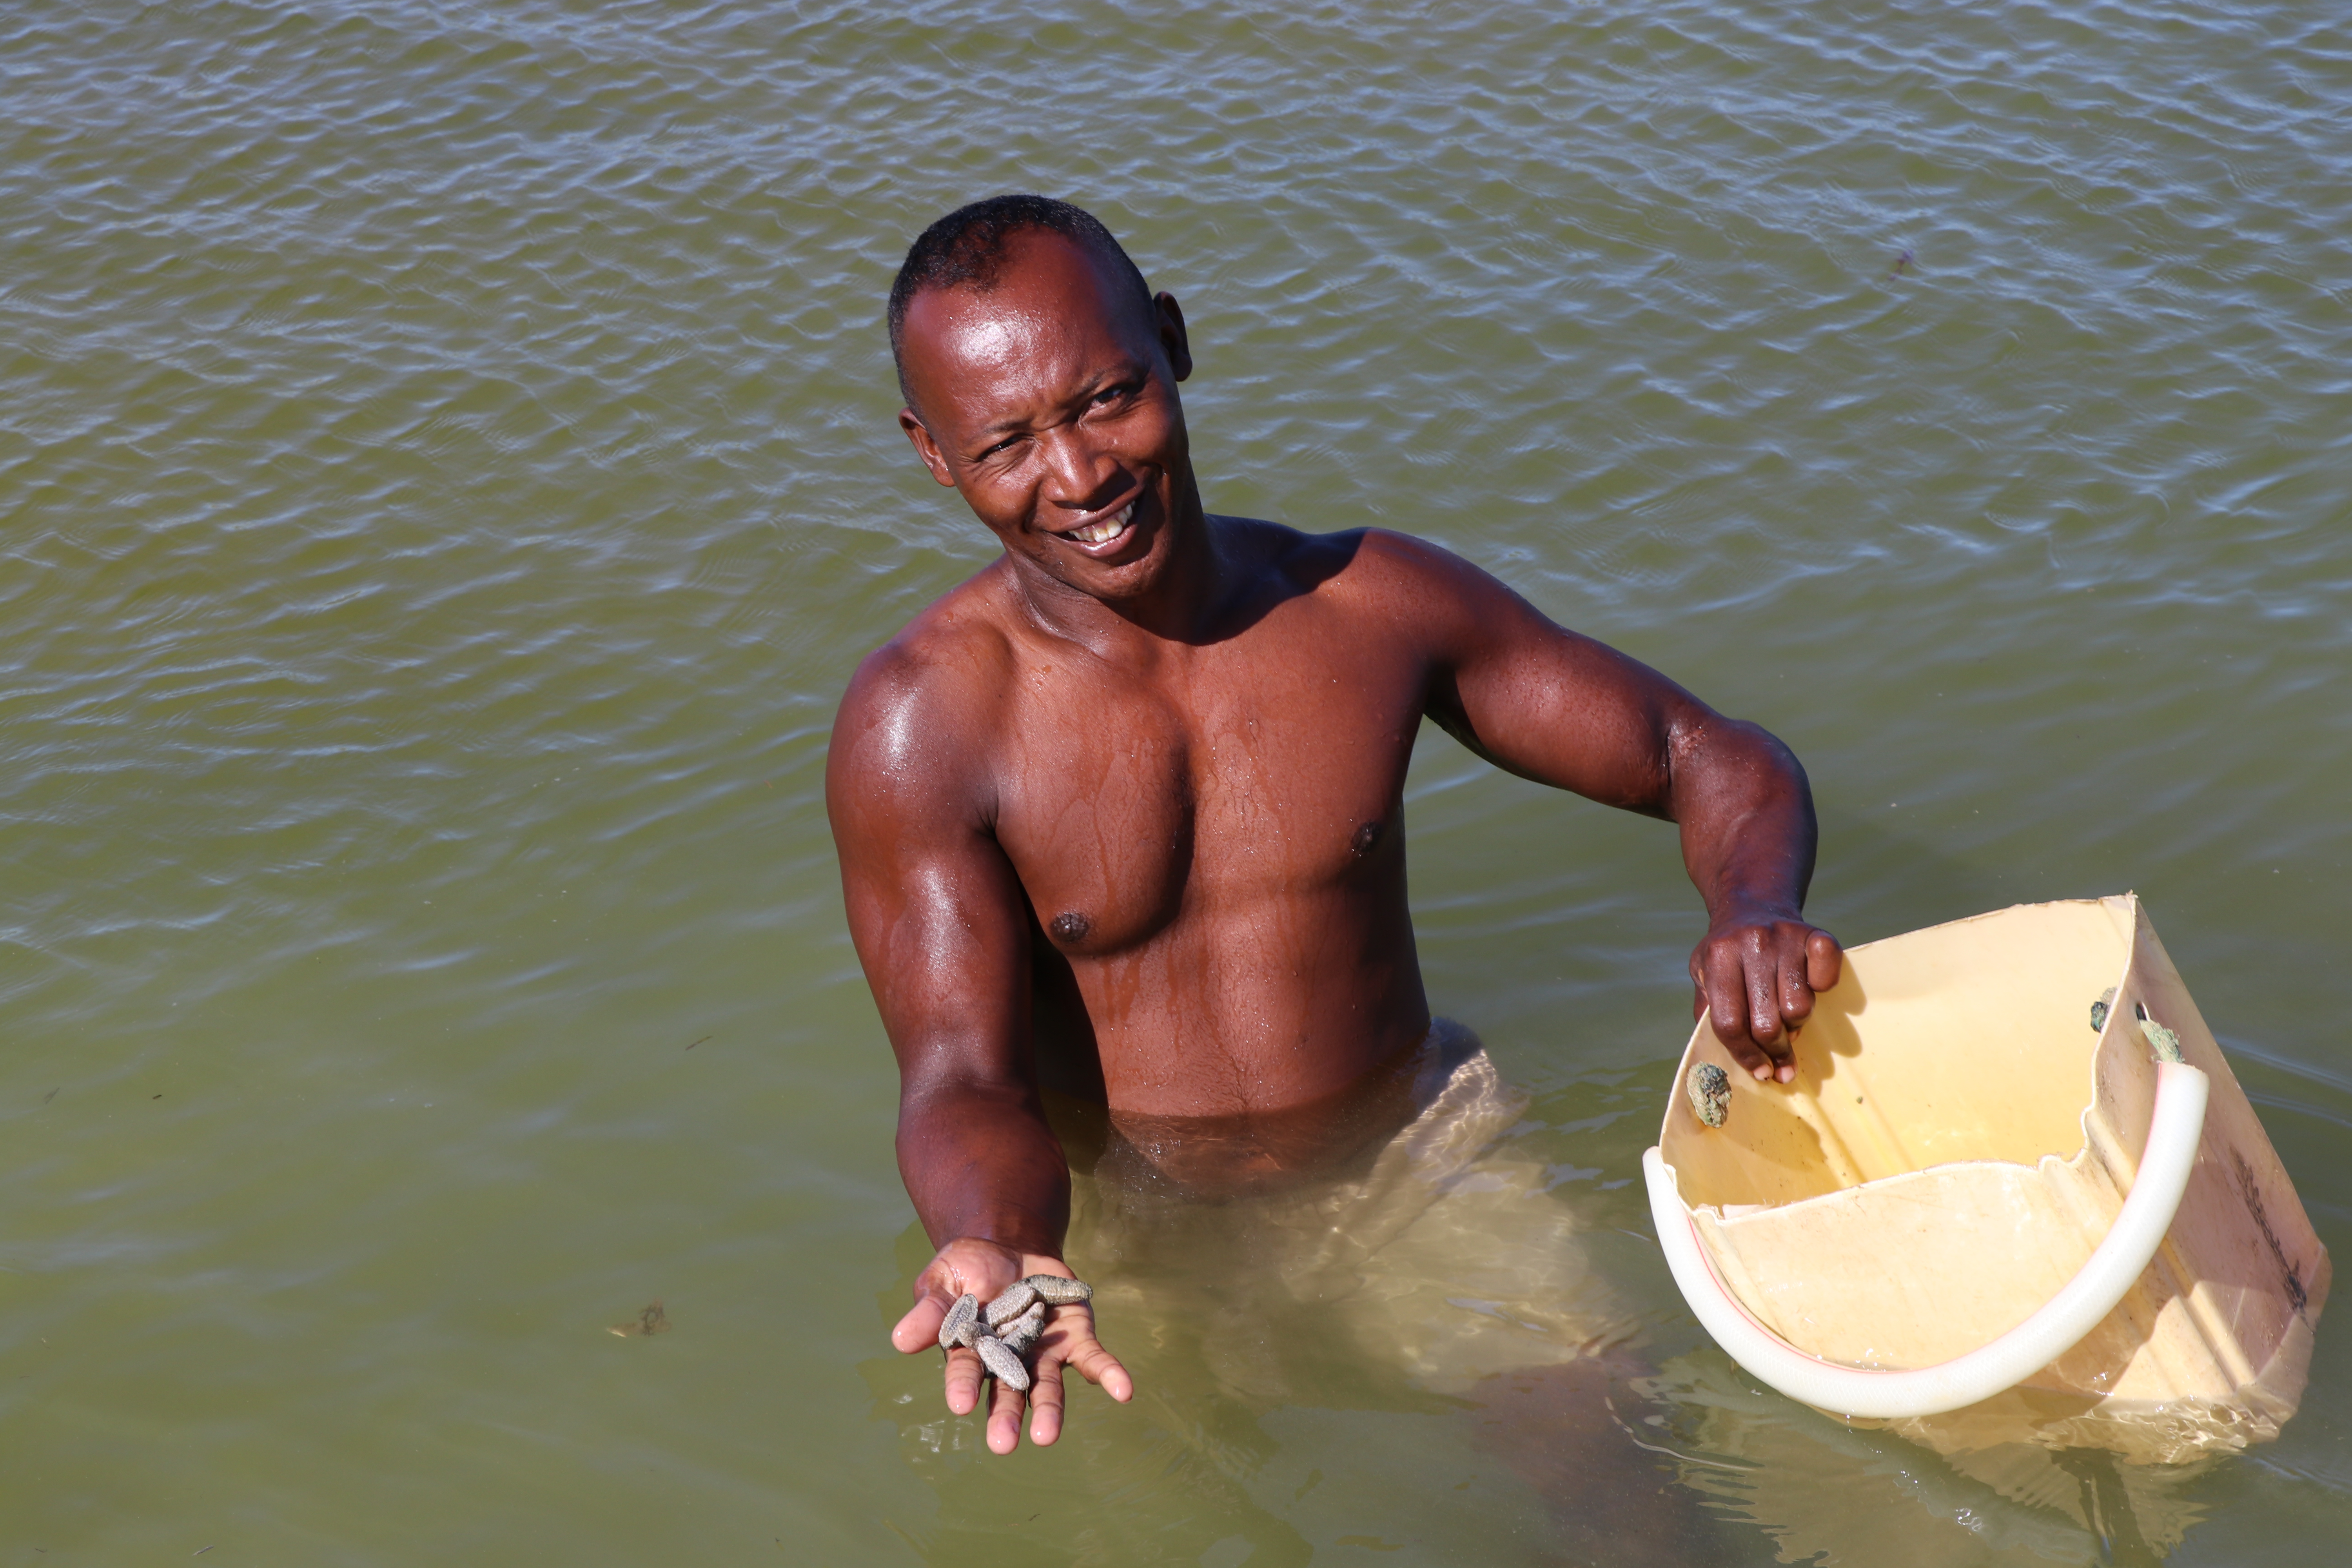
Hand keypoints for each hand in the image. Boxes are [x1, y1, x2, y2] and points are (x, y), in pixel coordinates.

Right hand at [889, 1236, 1132, 1453]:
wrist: (1010, 1245)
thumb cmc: (968, 1268)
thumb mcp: (943, 1279)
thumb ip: (930, 1308)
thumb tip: (899, 1339)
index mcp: (972, 1351)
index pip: (966, 1371)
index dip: (961, 1385)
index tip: (958, 1404)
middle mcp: (1008, 1362)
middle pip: (1007, 1392)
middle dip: (1005, 1417)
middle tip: (1003, 1445)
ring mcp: (1042, 1354)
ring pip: (1047, 1388)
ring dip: (1049, 1411)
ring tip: (1047, 1436)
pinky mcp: (1074, 1340)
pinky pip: (1093, 1360)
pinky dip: (1108, 1374)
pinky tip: (1123, 1391)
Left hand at [1690, 909, 1841, 1082]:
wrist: (1753, 907)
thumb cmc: (1727, 954)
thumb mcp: (1703, 976)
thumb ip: (1709, 1013)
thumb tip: (1722, 1063)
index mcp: (1718, 957)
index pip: (1729, 1023)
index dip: (1746, 1055)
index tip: (1761, 1073)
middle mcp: (1751, 943)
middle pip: (1766, 1023)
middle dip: (1775, 1051)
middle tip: (1780, 1059)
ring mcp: (1785, 937)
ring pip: (1799, 1008)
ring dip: (1795, 1023)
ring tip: (1786, 1017)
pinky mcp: (1816, 935)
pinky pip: (1827, 980)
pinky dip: (1822, 989)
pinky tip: (1808, 986)